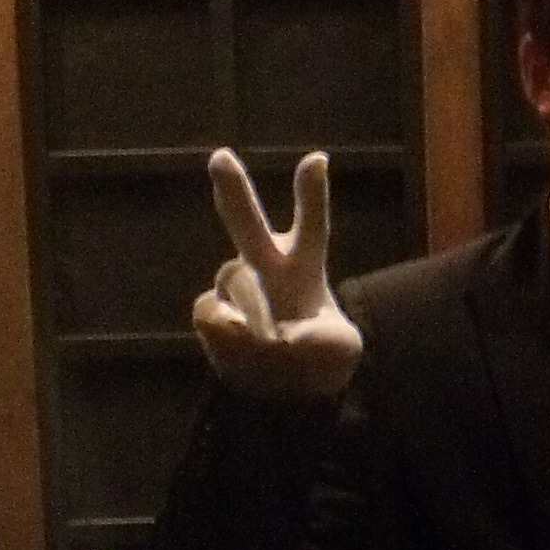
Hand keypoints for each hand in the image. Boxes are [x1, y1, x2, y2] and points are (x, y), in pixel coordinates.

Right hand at [192, 147, 361, 398]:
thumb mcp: (340, 352)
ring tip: (278, 349)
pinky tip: (246, 354)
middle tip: (221, 156)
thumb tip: (273, 337)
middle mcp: (264, 267)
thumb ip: (317, 341)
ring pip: (239, 293)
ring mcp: (232, 288)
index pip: (312, 228)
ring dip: (261, 325)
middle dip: (234, 190)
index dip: (312, 196)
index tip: (317, 160)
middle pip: (246, 223)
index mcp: (304, 266)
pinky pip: (216, 319)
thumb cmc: (318, 359)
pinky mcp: (209, 312)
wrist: (278, 393)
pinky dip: (233, 342)